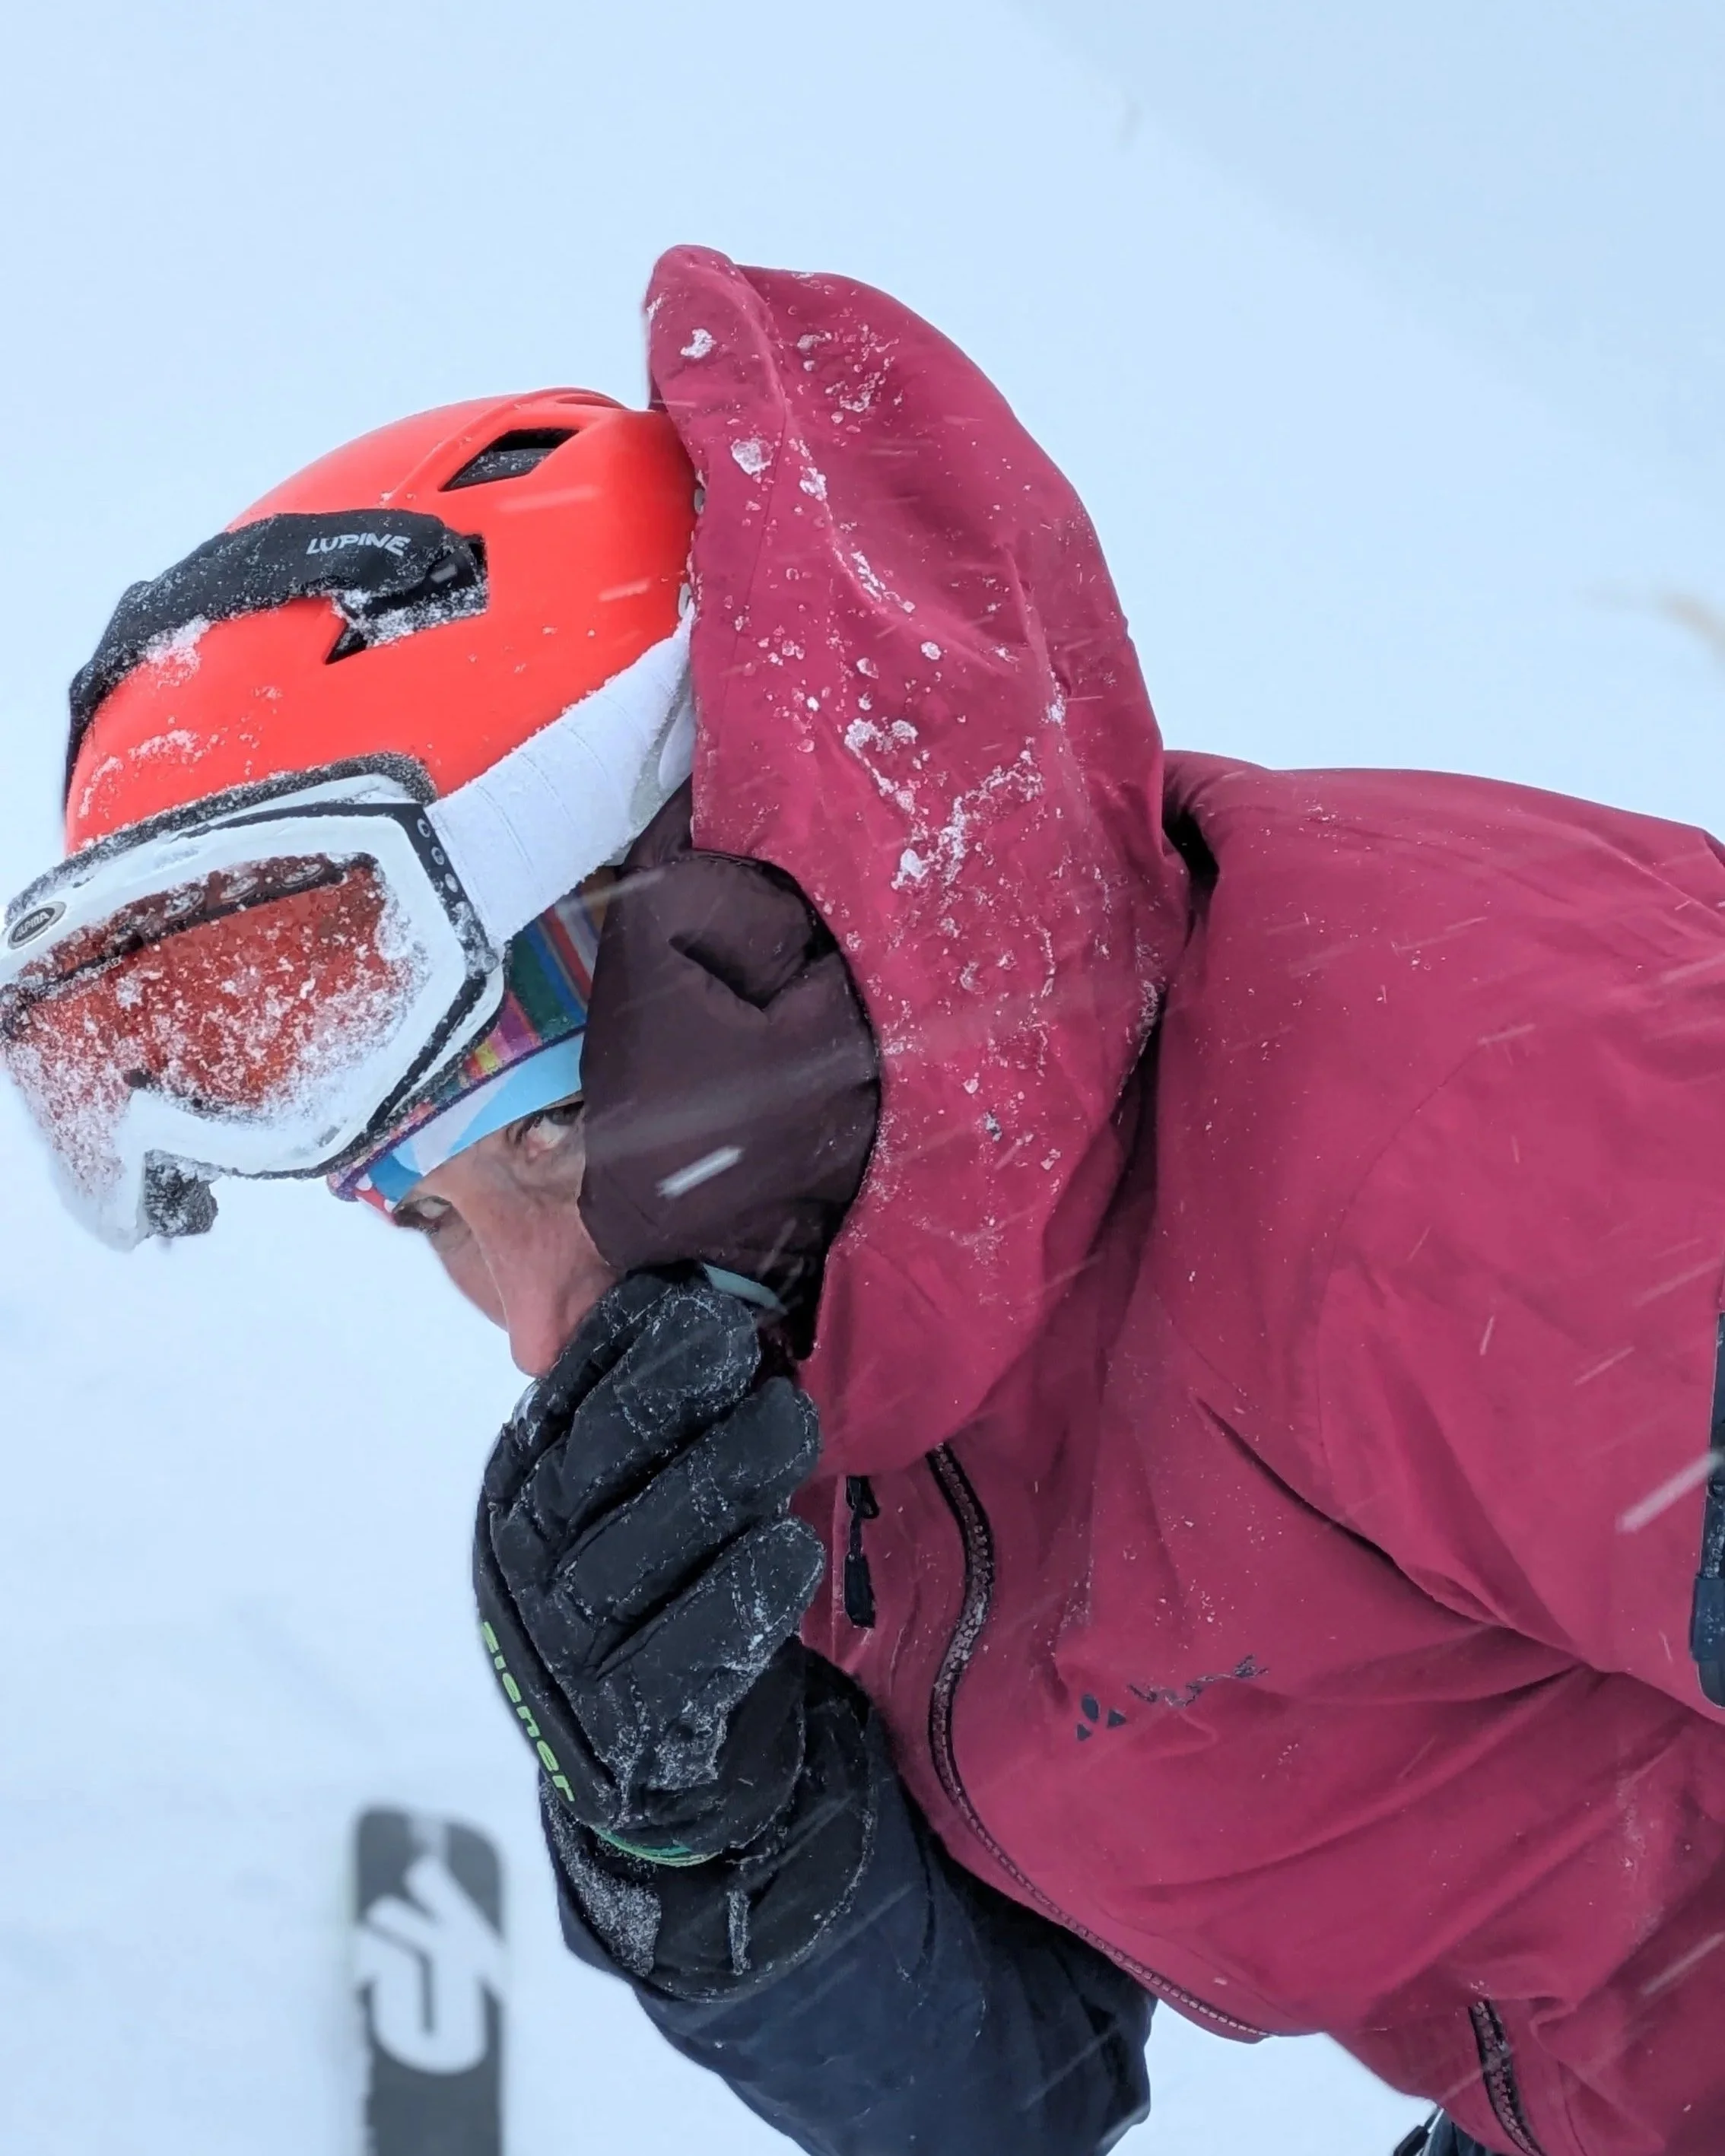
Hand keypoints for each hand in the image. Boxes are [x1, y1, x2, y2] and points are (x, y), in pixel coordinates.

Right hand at [473, 1272, 825, 1861]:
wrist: (664, 1765)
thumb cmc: (666, 1584)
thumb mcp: (638, 1488)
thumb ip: (657, 1410)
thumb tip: (703, 1288)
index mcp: (521, 1493)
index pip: (560, 1408)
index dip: (621, 1350)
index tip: (690, 1294)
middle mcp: (524, 1572)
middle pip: (590, 1475)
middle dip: (666, 1400)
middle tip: (742, 1343)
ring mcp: (566, 1660)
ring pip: (631, 1562)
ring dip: (716, 1483)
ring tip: (789, 1422)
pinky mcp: (628, 1736)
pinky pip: (680, 1667)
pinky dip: (735, 1602)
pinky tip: (787, 1548)